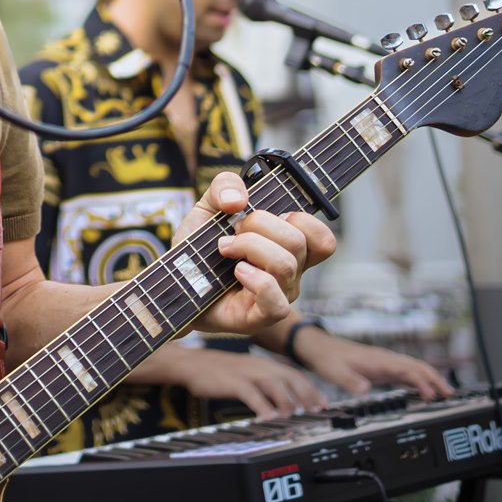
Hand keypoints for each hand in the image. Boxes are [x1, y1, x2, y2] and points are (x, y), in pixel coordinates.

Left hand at [174, 172, 335, 337]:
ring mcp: (278, 295)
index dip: (301, 219)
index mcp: (288, 248)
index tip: (263, 216)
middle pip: (298, 241)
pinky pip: (275, 300)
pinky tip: (236, 271)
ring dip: (249, 247)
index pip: (323, 238)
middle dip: (259, 224)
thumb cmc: (200, 248)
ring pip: (285, 264)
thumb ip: (225, 185)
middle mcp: (290, 273)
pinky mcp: (261, 316)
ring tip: (224, 249)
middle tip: (232, 232)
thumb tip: (238, 200)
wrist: (177, 283)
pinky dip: (255, 279)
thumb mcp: (209, 206)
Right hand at [176, 346, 325, 418]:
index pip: (294, 374)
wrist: (192, 364)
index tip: (323, 404)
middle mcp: (259, 365)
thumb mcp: (247, 375)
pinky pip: (250, 393)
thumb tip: (285, 403)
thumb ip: (266, 386)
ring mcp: (246, 372)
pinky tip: (269, 416)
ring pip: (273, 383)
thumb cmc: (221, 373)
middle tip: (316, 411)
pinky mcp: (232, 381)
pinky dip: (261, 405)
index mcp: (264, 364)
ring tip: (294, 416)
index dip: (311, 389)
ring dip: (286, 400)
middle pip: (289, 377)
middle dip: (305, 394)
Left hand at [291, 331, 452, 399]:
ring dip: (430, 379)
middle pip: (417, 366)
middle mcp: (385, 359)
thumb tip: (366, 390)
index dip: (422, 382)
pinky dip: (418, 380)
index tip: (432, 395)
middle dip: (435, 379)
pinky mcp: (381, 367)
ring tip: (444, 393)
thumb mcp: (335, 372)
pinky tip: (423, 390)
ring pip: (413, 368)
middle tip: (450, 394)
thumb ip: (350, 381)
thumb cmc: (327, 358)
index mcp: (378, 360)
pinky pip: (405, 373)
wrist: (318, 347)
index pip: (407, 370)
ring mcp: (384, 362)